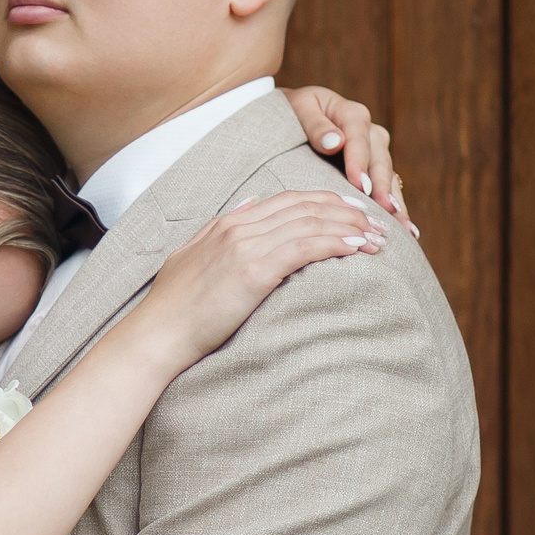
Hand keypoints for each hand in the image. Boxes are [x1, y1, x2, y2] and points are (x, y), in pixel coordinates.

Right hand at [126, 191, 387, 366]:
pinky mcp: (254, 271)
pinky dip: (336, 242)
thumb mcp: (193, 256)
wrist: (157, 334)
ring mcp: (246, 246)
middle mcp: (239, 227)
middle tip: (377, 222)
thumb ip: (221, 228)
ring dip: (350, 226)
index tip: (351, 209)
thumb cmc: (173, 308)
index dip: (324, 201)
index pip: (287, 200)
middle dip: (347, 210)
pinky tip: (357, 247)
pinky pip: (305, 247)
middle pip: (306, 206)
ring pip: (311, 222)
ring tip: (378, 237)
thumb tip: (250, 203)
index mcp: (227, 223)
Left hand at [280, 85, 416, 235]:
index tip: (359, 185)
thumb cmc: (294, 111)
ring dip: (396, 204)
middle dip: (383, 187)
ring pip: (389, 178)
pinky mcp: (373, 170)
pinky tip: (407, 231)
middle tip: (386, 210)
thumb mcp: (301, 109)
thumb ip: (316, 125)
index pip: (359, 139)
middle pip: (380, 161)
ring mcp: (375, 152)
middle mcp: (370, 133)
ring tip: (404, 229)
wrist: (295, 114)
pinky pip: (386, 190)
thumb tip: (336, 142)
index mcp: (352, 115)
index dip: (360, 162)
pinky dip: (395, 210)